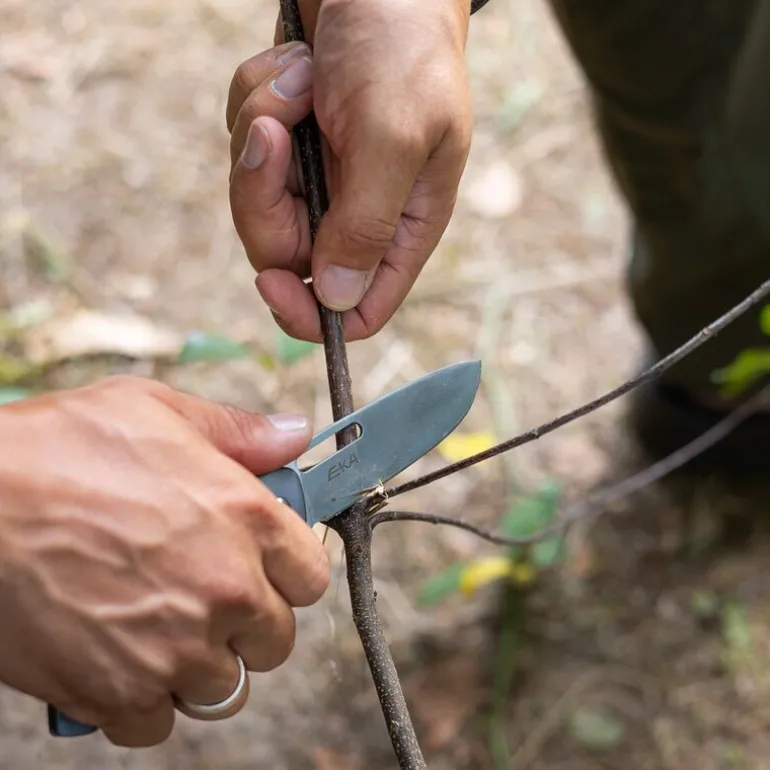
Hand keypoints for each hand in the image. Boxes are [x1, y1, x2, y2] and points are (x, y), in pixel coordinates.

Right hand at [0, 377, 328, 746]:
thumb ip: (238, 431)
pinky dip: (144, 699)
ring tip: (160, 626)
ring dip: (199, 664)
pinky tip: (120, 656)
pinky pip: (158, 722)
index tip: (265, 566)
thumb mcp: (156, 410)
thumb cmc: (57, 448)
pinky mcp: (116, 692)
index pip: (312, 575)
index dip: (288, 571)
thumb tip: (292, 434)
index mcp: (246, 518)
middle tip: (206, 594)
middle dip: (247, 622)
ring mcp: (173, 648)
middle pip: (274, 639)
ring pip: (222, 687)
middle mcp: (224, 588)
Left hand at [227, 0, 471, 340]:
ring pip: (256, 201)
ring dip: (260, 133)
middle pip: (287, 257)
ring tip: (300, 78)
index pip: (359, 309)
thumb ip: (367, 224)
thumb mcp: (393, 136)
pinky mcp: (288, 139)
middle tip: (275, 131)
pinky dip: (256, 101)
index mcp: (402, 227)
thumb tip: (337, 300)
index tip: (271, 281)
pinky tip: (293, 64)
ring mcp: (319, 176)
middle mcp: (359, 212)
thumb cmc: (402, 46)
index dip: (312, 314)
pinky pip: (244, 145)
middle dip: (265, 197)